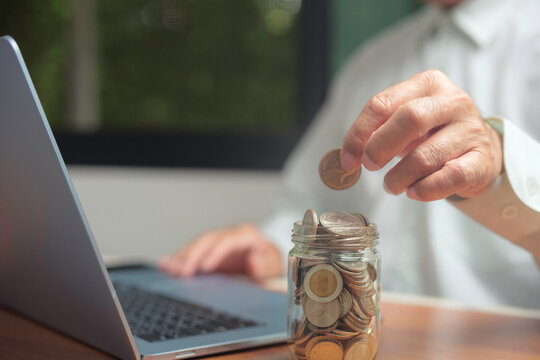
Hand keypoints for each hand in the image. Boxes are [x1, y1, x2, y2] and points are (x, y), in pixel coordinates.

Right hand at [159, 223, 282, 278]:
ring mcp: (217, 240)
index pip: (228, 241)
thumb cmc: (270, 264)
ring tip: (168, 268)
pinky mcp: (208, 249)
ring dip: (181, 257)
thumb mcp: (273, 266)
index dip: (216, 253)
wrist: (266, 260)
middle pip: (208, 240)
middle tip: (182, 272)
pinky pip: (191, 251)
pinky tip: (165, 264)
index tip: (206, 267)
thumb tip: (253, 261)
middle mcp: (229, 234)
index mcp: (246, 235)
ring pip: (196, 244)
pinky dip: (178, 258)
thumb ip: (265, 265)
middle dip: (193, 255)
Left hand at [341, 69, 502, 200]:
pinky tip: (414, 192)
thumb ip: (378, 130)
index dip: (359, 133)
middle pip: (409, 118)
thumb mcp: (405, 123)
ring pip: (426, 155)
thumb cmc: (432, 135)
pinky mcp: (482, 160)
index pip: (382, 103)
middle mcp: (454, 101)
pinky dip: (425, 189)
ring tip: (392, 185)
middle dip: (380, 147)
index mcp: (428, 84)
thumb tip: (350, 154)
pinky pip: (449, 177)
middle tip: (369, 166)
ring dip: (399, 177)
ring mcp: (471, 129)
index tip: (349, 159)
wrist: (480, 152)